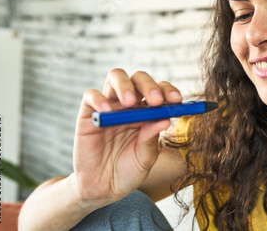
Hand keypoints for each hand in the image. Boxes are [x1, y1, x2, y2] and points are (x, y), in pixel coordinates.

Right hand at [70, 69, 181, 204]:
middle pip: (140, 78)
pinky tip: (106, 110)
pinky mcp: (88, 114)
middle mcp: (130, 104)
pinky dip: (98, 98)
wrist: (103, 189)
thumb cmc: (128, 171)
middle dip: (149, 85)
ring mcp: (109, 106)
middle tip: (155, 101)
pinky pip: (91, 95)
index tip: (177, 100)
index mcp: (148, 111)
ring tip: (130, 103)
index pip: (160, 90)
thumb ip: (152, 138)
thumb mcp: (145, 157)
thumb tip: (165, 119)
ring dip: (126, 85)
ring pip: (116, 76)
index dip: (168, 91)